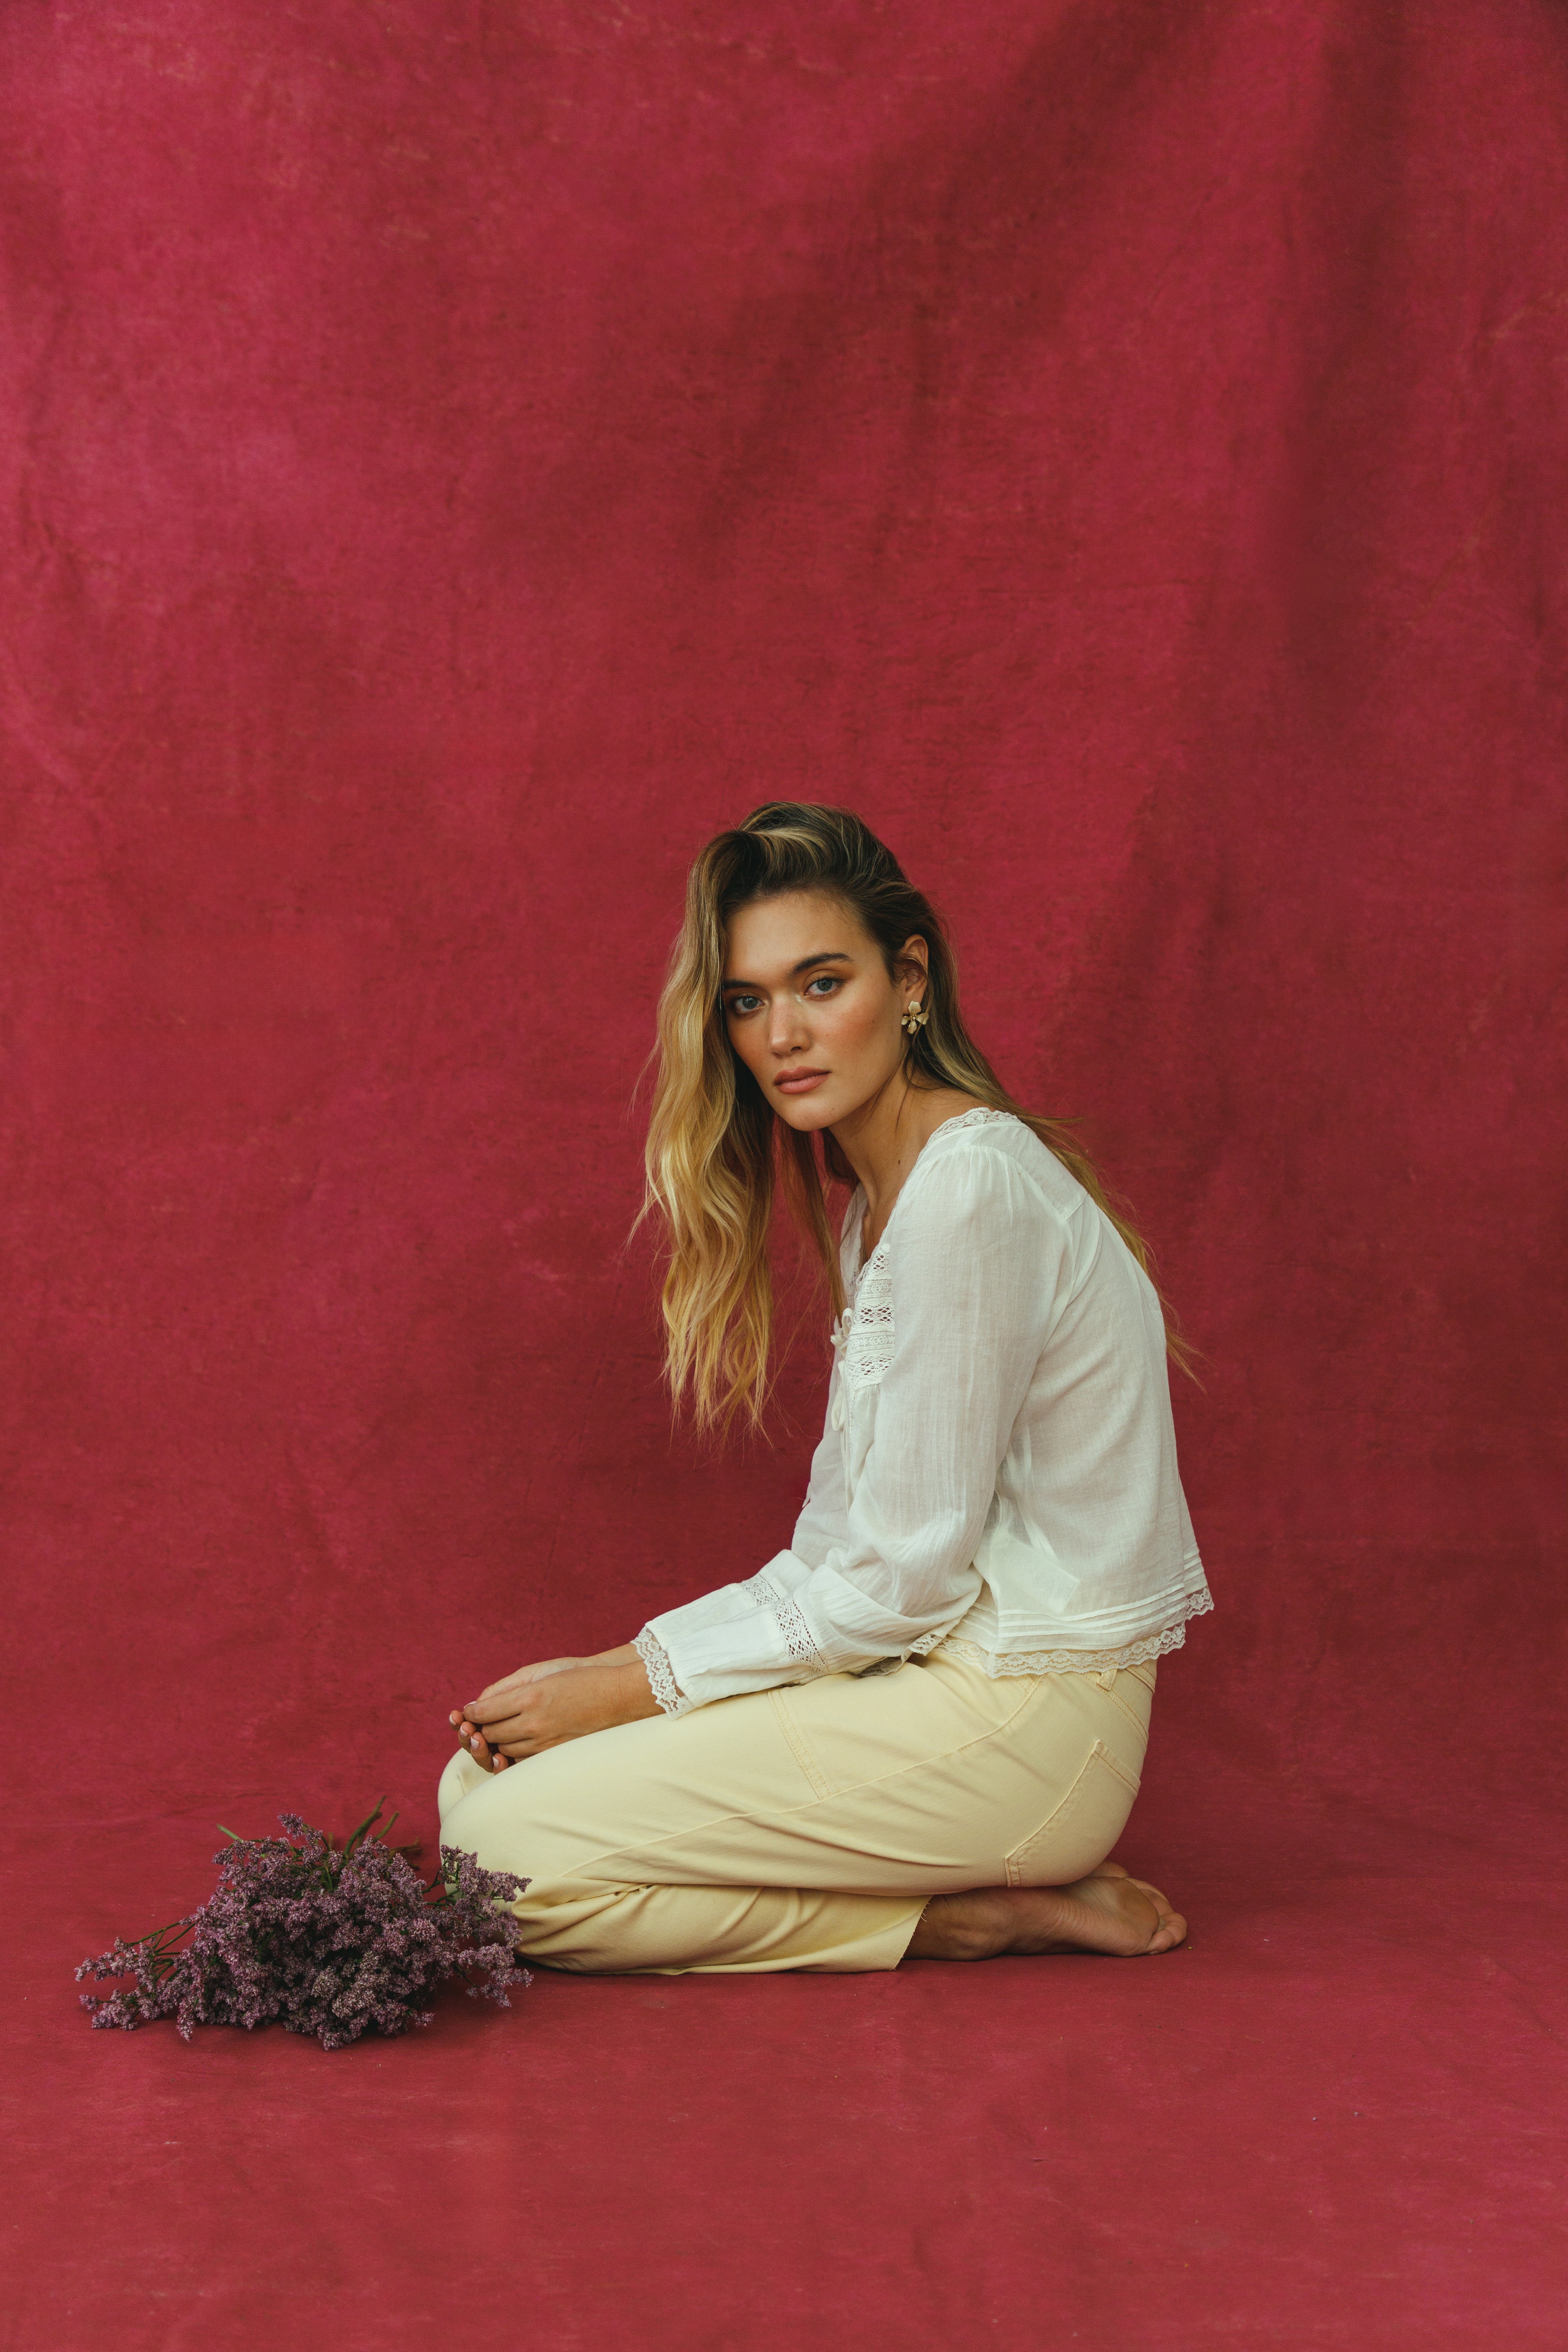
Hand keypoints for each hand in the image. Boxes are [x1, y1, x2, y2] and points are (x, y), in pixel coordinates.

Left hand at [448, 1648, 656, 1769]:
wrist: (617, 1697)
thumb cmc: (578, 1678)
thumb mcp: (540, 1673)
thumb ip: (505, 1688)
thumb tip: (478, 1704)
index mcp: (531, 1697)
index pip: (485, 1711)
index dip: (472, 1712)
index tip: (468, 1711)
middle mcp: (535, 1723)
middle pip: (490, 1733)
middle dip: (480, 1728)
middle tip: (479, 1722)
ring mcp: (545, 1743)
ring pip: (503, 1749)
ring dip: (495, 1741)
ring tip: (497, 1731)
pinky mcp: (554, 1756)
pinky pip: (521, 1760)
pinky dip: (512, 1753)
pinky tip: (513, 1744)